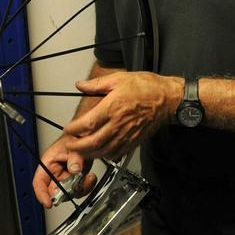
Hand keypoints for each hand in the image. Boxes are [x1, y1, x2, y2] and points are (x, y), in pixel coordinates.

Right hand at [32, 134, 95, 208]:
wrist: (86, 135)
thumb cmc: (73, 135)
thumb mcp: (73, 143)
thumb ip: (74, 157)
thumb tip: (75, 170)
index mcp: (48, 163)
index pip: (39, 182)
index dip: (41, 194)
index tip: (48, 203)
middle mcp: (55, 172)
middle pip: (56, 191)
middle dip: (67, 191)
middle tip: (77, 184)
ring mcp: (66, 177)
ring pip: (69, 193)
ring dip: (80, 188)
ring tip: (87, 177)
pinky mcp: (76, 179)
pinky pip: (79, 189)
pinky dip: (87, 186)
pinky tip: (90, 177)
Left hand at [62, 71, 177, 160]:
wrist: (167, 98)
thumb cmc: (146, 87)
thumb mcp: (119, 79)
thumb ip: (97, 84)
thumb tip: (80, 85)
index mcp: (113, 107)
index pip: (88, 124)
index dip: (74, 130)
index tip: (68, 129)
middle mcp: (119, 124)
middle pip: (93, 142)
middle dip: (78, 147)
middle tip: (70, 145)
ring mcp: (127, 135)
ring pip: (104, 151)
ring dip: (89, 154)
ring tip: (81, 151)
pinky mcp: (134, 141)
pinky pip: (117, 154)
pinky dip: (105, 156)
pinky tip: (100, 152)